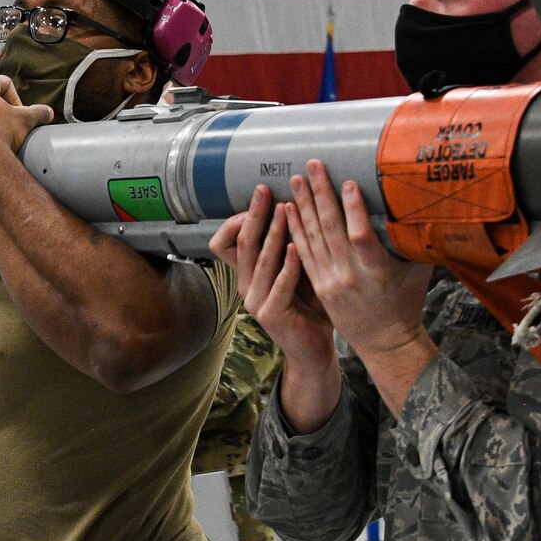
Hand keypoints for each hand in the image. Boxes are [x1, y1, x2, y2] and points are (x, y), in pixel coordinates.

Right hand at [210, 186, 334, 371]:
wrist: (314, 350)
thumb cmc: (309, 307)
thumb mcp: (296, 271)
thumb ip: (291, 245)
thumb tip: (298, 203)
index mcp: (248, 275)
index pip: (227, 241)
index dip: (238, 219)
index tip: (261, 196)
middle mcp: (246, 286)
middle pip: (241, 243)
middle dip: (253, 214)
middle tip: (264, 190)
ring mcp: (256, 302)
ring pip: (259, 260)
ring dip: (273, 232)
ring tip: (285, 210)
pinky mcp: (271, 315)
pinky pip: (279, 285)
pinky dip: (288, 265)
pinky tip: (298, 248)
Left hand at [285, 161, 433, 369]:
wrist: (384, 341)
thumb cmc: (406, 301)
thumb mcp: (418, 270)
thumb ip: (415, 240)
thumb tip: (424, 206)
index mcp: (377, 272)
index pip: (361, 235)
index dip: (354, 209)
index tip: (348, 182)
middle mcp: (350, 275)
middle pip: (331, 229)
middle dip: (321, 194)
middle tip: (312, 165)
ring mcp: (331, 280)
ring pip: (313, 238)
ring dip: (303, 206)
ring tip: (296, 180)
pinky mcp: (320, 284)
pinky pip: (304, 253)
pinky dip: (295, 230)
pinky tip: (288, 210)